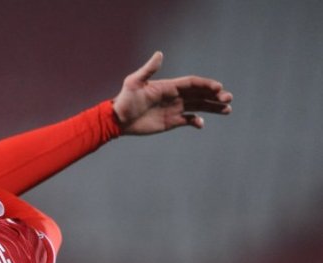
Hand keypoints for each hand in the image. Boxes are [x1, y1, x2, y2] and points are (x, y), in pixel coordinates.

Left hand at [113, 51, 232, 134]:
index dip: (205, 84)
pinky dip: (196, 121)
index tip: (218, 87)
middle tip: (229, 99)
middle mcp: (174, 96)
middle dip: (215, 96)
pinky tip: (201, 124)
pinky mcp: (171, 121)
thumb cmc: (125, 100)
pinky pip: (188, 120)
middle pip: (200, 94)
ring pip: (198, 106)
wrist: (118, 119)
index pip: (192, 83)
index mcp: (168, 86)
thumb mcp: (134, 82)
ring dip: (213, 107)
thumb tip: (159, 54)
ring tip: (227, 110)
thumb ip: (148, 70)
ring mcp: (174, 109)